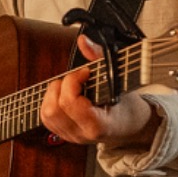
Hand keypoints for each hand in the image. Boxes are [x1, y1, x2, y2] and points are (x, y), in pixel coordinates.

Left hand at [39, 36, 156, 147]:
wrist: (131, 125)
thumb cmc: (127, 104)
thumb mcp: (119, 80)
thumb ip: (99, 58)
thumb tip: (82, 40)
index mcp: (98, 124)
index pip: (70, 103)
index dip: (72, 81)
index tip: (85, 72)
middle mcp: (82, 134)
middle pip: (53, 110)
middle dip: (60, 87)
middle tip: (75, 79)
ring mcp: (71, 136)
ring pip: (46, 114)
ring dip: (53, 94)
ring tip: (70, 86)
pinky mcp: (64, 134)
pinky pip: (46, 118)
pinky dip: (50, 101)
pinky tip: (64, 94)